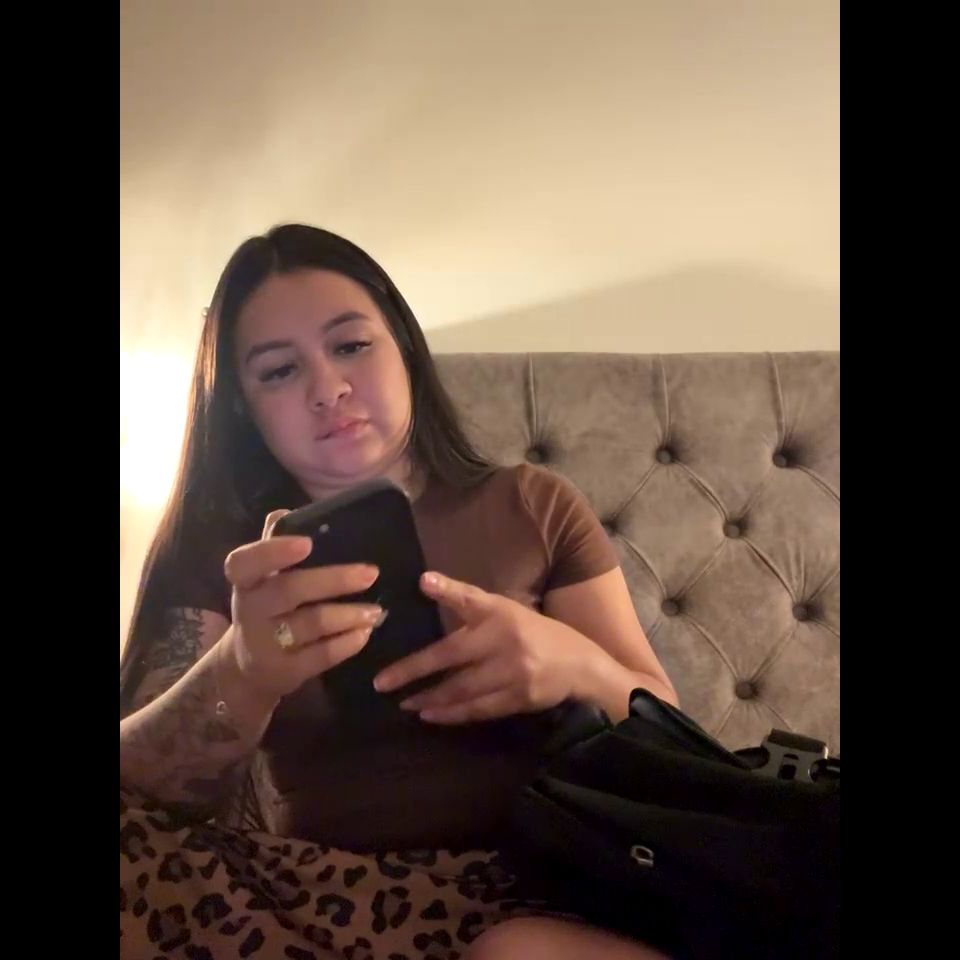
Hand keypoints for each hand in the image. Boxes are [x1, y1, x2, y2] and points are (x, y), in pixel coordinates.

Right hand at [221, 510, 384, 702]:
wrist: (248, 668)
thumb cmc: (267, 607)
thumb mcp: (263, 578)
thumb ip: (274, 545)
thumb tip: (286, 513)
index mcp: (246, 581)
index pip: (246, 562)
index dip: (274, 551)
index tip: (307, 543)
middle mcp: (250, 610)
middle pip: (290, 591)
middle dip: (334, 580)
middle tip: (371, 573)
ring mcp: (264, 644)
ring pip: (310, 624)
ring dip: (347, 615)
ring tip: (376, 610)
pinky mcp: (284, 671)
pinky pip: (319, 657)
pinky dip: (345, 645)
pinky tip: (365, 634)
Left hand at [373, 571, 595, 723]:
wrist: (580, 665)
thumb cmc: (535, 632)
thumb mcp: (505, 609)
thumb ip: (466, 599)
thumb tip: (424, 580)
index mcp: (501, 613)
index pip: (470, 599)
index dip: (447, 590)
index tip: (422, 581)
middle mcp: (505, 640)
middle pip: (452, 656)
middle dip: (413, 671)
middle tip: (382, 683)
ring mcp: (512, 672)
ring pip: (462, 688)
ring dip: (430, 698)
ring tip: (405, 703)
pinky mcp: (519, 698)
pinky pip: (478, 709)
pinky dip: (452, 714)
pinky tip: (431, 715)